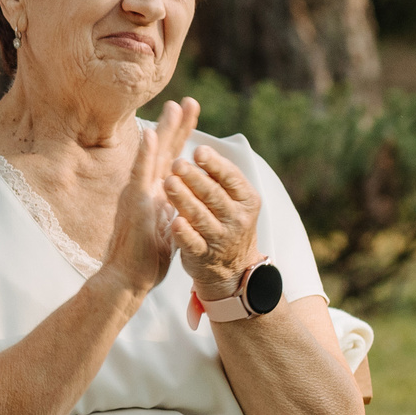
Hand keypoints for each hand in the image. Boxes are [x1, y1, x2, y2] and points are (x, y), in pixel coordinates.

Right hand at [98, 98, 196, 297]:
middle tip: (189, 101)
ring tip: (173, 108)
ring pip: (153, 157)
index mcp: (158, 192)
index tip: (192, 113)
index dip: (183, 135)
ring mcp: (138, 193)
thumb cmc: (147, 257)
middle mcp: (146, 187)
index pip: (173, 158)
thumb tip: (184, 197)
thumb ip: (173, 207)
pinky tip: (150, 136)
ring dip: (163, 131)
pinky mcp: (134, 203)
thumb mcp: (167, 225)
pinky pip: (141, 174)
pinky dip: (145, 154)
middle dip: (178, 125)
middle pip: (165, 150)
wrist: (128, 277)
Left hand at [166, 135, 263, 300]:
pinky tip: (174, 222)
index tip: (198, 149)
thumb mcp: (233, 199)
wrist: (232, 268)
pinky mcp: (203, 255)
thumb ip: (220, 177)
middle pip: (214, 195)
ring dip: (184, 199)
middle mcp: (237, 218)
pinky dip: (184, 233)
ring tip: (168, 183)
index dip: (215, 164)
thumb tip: (200, 146)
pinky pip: (193, 243)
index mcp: (247, 200)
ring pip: (201, 216)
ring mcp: (221, 238)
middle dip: (195, 178)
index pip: (231, 178)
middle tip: (177, 163)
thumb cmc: (225, 220)